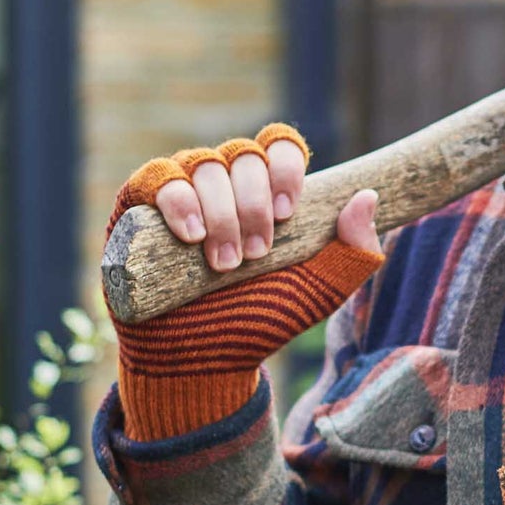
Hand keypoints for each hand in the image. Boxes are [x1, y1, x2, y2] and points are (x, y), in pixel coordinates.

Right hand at [106, 125, 385, 441]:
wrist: (202, 359)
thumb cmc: (260, 320)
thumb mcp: (320, 290)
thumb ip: (354, 251)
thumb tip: (367, 196)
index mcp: (265, 192)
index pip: (278, 146)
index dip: (285, 167)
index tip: (290, 213)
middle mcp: (222, 184)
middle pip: (243, 156)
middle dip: (255, 205)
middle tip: (258, 254)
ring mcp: (179, 192)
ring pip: (205, 166)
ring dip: (222, 214)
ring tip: (226, 264)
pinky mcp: (136, 209)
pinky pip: (157, 179)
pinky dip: (179, 202)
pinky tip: (192, 237)